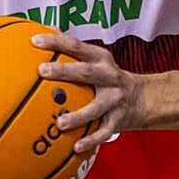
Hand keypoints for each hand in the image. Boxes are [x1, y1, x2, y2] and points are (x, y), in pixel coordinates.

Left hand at [33, 31, 142, 154]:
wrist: (143, 97)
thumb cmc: (109, 77)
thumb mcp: (97, 59)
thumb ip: (74, 49)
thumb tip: (46, 32)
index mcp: (101, 59)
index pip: (77, 46)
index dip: (57, 42)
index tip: (35, 41)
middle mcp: (109, 76)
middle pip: (87, 72)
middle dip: (64, 71)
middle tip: (42, 71)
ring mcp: (115, 99)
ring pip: (96, 107)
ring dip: (78, 116)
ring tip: (60, 123)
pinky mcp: (118, 119)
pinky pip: (103, 132)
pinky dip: (90, 140)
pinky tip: (75, 147)